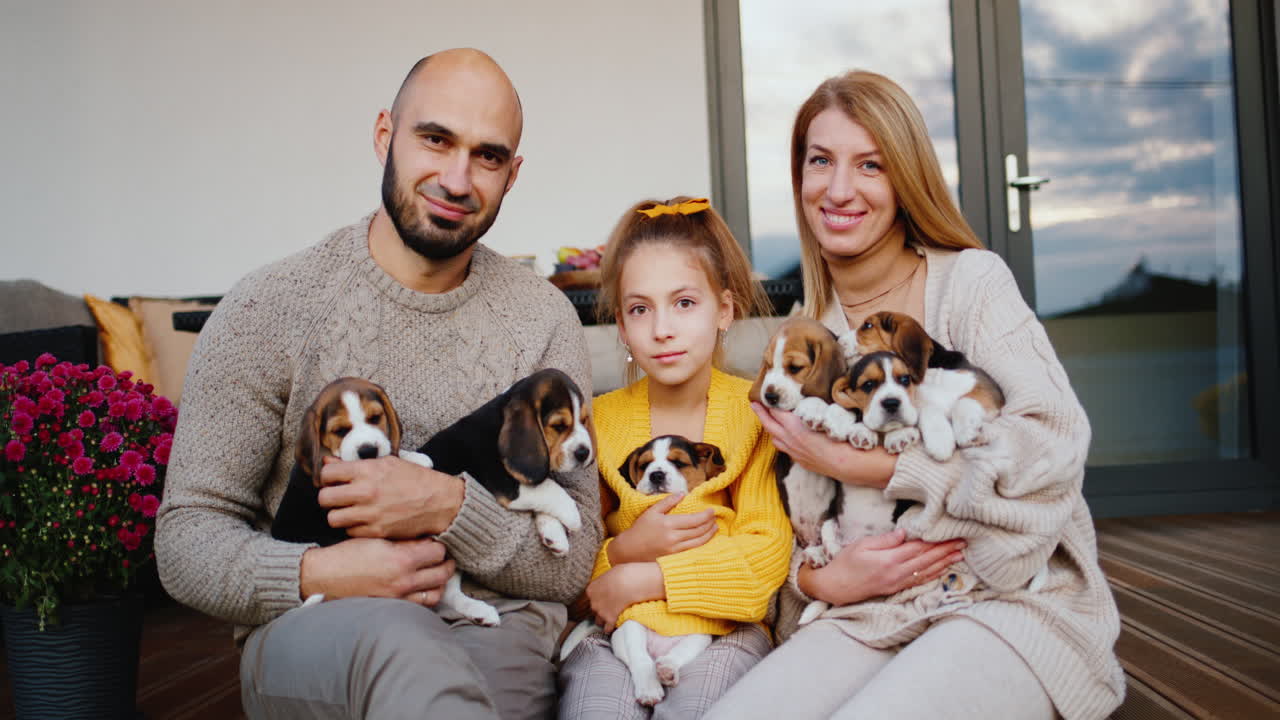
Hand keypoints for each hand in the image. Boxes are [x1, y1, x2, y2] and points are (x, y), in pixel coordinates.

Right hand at [299, 537, 455, 605]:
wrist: (323, 577)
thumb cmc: (347, 555)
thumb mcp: (377, 540)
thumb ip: (404, 542)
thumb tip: (427, 542)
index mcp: (401, 560)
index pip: (438, 552)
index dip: (440, 546)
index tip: (438, 543)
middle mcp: (404, 581)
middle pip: (442, 574)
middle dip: (446, 564)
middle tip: (445, 558)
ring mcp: (399, 597)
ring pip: (435, 594)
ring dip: (440, 583)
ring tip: (437, 574)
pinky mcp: (392, 608)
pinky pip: (420, 606)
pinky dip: (426, 596)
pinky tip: (423, 588)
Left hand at [318, 455, 464, 538]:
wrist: (441, 502)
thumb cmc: (415, 480)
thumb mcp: (388, 463)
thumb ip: (355, 464)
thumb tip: (327, 462)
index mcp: (368, 470)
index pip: (327, 474)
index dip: (328, 478)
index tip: (334, 481)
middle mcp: (366, 492)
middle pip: (324, 498)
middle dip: (329, 498)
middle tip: (339, 498)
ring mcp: (370, 514)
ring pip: (333, 518)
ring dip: (340, 515)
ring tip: (351, 511)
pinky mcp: (377, 531)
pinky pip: (349, 532)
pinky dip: (354, 528)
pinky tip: (365, 521)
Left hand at [586, 562, 665, 631]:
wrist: (630, 583)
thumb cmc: (622, 574)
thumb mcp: (610, 573)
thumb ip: (605, 581)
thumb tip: (609, 581)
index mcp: (591, 589)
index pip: (591, 597)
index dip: (598, 598)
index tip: (605, 598)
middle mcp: (593, 602)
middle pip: (594, 609)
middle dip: (600, 608)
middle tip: (610, 607)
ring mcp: (600, 612)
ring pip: (598, 621)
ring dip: (603, 620)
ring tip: (610, 618)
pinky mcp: (609, 619)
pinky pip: (607, 628)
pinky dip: (610, 628)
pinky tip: (613, 627)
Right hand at [608, 493, 716, 563]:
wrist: (630, 550)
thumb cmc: (640, 529)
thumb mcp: (652, 512)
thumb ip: (668, 502)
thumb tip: (682, 493)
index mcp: (668, 524)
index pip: (694, 519)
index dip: (706, 515)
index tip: (712, 511)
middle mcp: (673, 537)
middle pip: (699, 530)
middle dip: (710, 523)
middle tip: (715, 518)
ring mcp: (674, 549)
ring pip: (699, 542)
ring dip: (710, 534)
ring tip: (715, 527)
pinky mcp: (675, 557)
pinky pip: (693, 550)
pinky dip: (703, 544)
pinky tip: (706, 538)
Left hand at [754, 402, 895, 488]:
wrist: (849, 464)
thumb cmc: (841, 437)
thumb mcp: (827, 417)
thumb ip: (812, 410)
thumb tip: (806, 400)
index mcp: (795, 426)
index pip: (776, 411)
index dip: (769, 403)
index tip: (764, 395)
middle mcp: (790, 439)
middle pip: (769, 424)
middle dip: (761, 413)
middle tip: (755, 403)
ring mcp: (794, 451)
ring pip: (775, 438)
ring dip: (770, 427)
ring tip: (768, 419)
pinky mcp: (800, 460)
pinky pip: (784, 448)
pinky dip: (780, 439)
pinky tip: (784, 436)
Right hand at [798, 529, 964, 605]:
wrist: (836, 587)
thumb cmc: (845, 563)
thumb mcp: (861, 545)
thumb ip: (885, 540)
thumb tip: (905, 533)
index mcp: (889, 560)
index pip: (918, 548)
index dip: (936, 542)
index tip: (951, 534)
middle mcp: (897, 573)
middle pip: (927, 560)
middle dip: (946, 551)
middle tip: (963, 543)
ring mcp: (898, 583)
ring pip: (926, 572)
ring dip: (944, 563)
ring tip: (959, 555)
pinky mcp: (896, 588)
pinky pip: (919, 581)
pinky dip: (934, 575)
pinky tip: (942, 570)